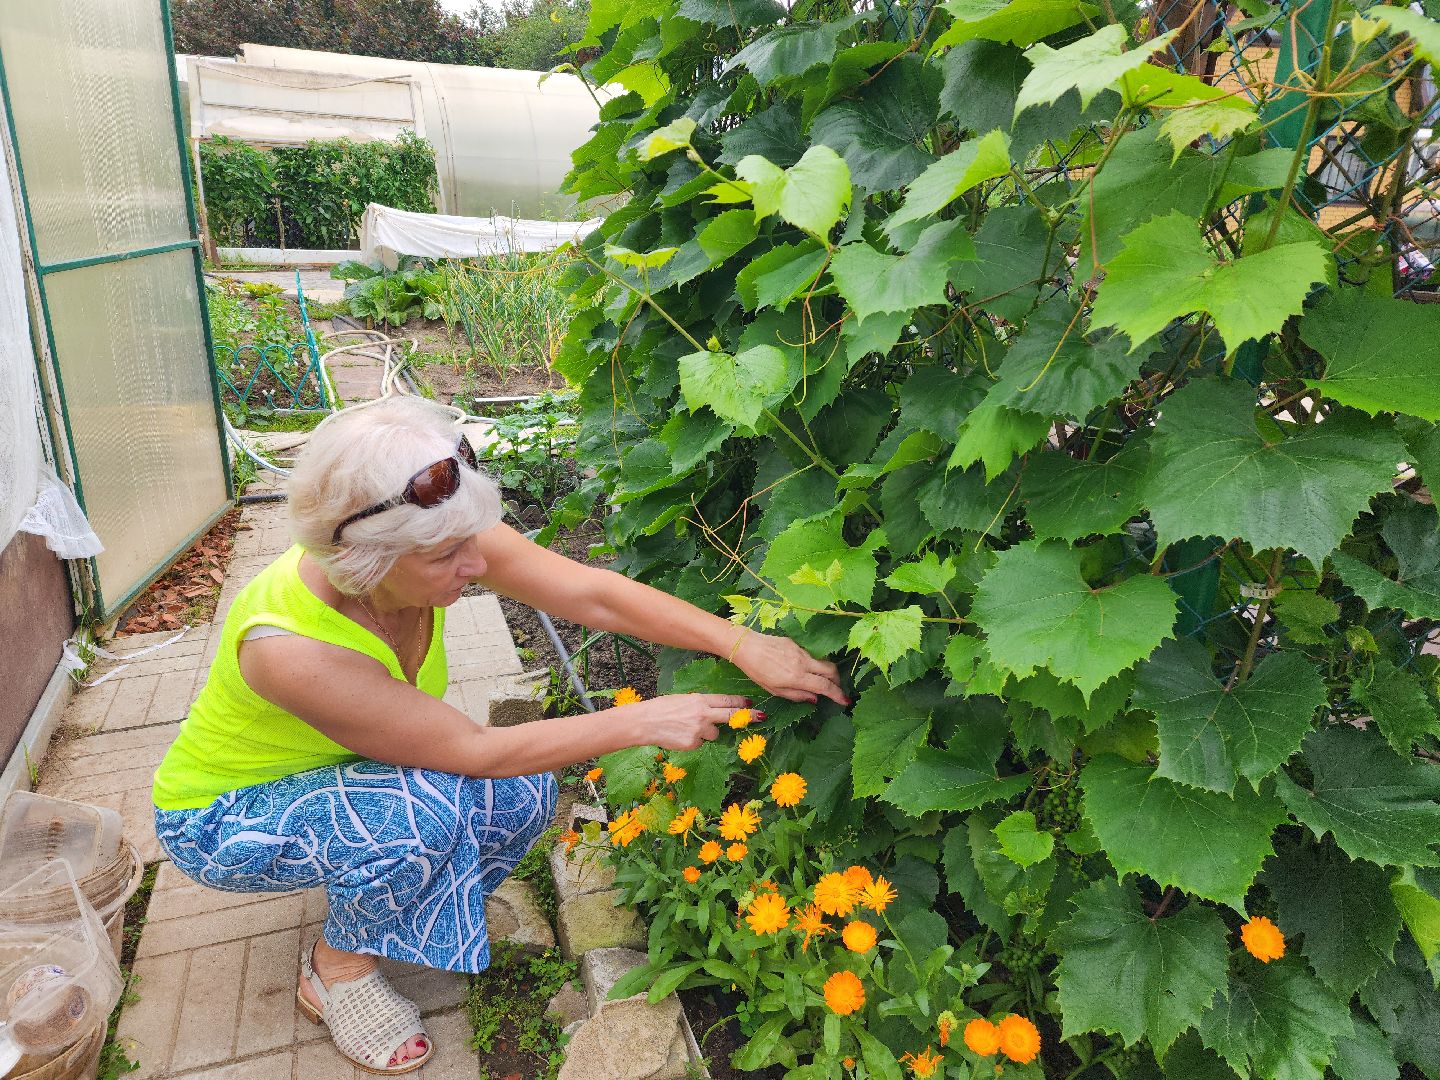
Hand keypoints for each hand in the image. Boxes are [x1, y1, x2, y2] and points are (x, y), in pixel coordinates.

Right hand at [627, 693, 747, 750]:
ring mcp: (699, 730)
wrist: (645, 723)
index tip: (751, 704)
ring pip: (714, 734)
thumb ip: (701, 704)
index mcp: (699, 699)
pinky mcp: (693, 743)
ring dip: (707, 733)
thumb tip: (716, 711)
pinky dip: (694, 741)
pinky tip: (681, 736)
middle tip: (761, 716)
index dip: (740, 702)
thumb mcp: (684, 699)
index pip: (726, 700)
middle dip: (747, 717)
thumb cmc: (662, 708)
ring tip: (688, 728)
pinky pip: (701, 743)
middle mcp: (702, 714)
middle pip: (731, 716)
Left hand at [731, 631, 848, 705]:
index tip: (845, 700)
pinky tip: (805, 669)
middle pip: (831, 671)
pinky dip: (814, 664)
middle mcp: (803, 662)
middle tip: (836, 689)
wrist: (746, 646)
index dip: (838, 694)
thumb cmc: (757, 671)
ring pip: (822, 662)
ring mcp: (801, 651)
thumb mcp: (775, 690)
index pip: (825, 686)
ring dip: (827, 672)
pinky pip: (811, 655)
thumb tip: (815, 698)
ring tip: (822, 681)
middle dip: (838, 681)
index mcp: (797, 676)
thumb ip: (796, 695)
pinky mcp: (796, 643)